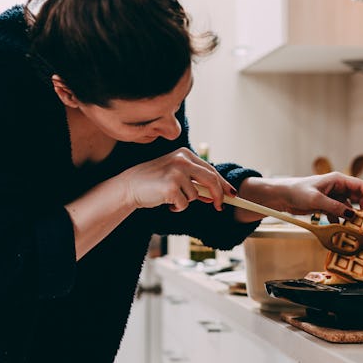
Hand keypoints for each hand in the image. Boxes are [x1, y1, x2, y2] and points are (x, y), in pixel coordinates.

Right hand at [119, 147, 235, 211]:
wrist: (130, 186)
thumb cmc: (153, 181)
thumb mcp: (175, 175)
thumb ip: (193, 181)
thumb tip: (213, 196)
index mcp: (185, 154)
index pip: (210, 170)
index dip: (223, 184)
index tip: (232, 194)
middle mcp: (182, 160)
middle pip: (211, 180)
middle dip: (218, 195)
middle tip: (219, 207)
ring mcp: (177, 173)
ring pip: (196, 196)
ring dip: (186, 202)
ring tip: (171, 198)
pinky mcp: (171, 187)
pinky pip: (184, 204)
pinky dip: (177, 208)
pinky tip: (165, 202)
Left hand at [252, 172, 362, 222]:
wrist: (281, 196)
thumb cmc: (296, 191)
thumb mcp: (316, 200)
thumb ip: (335, 207)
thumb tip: (352, 215)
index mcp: (338, 180)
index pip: (361, 187)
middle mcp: (338, 187)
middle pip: (358, 197)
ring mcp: (333, 197)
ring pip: (350, 207)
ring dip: (353, 217)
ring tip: (356, 227)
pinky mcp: (327, 205)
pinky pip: (340, 213)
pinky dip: (341, 221)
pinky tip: (340, 228)